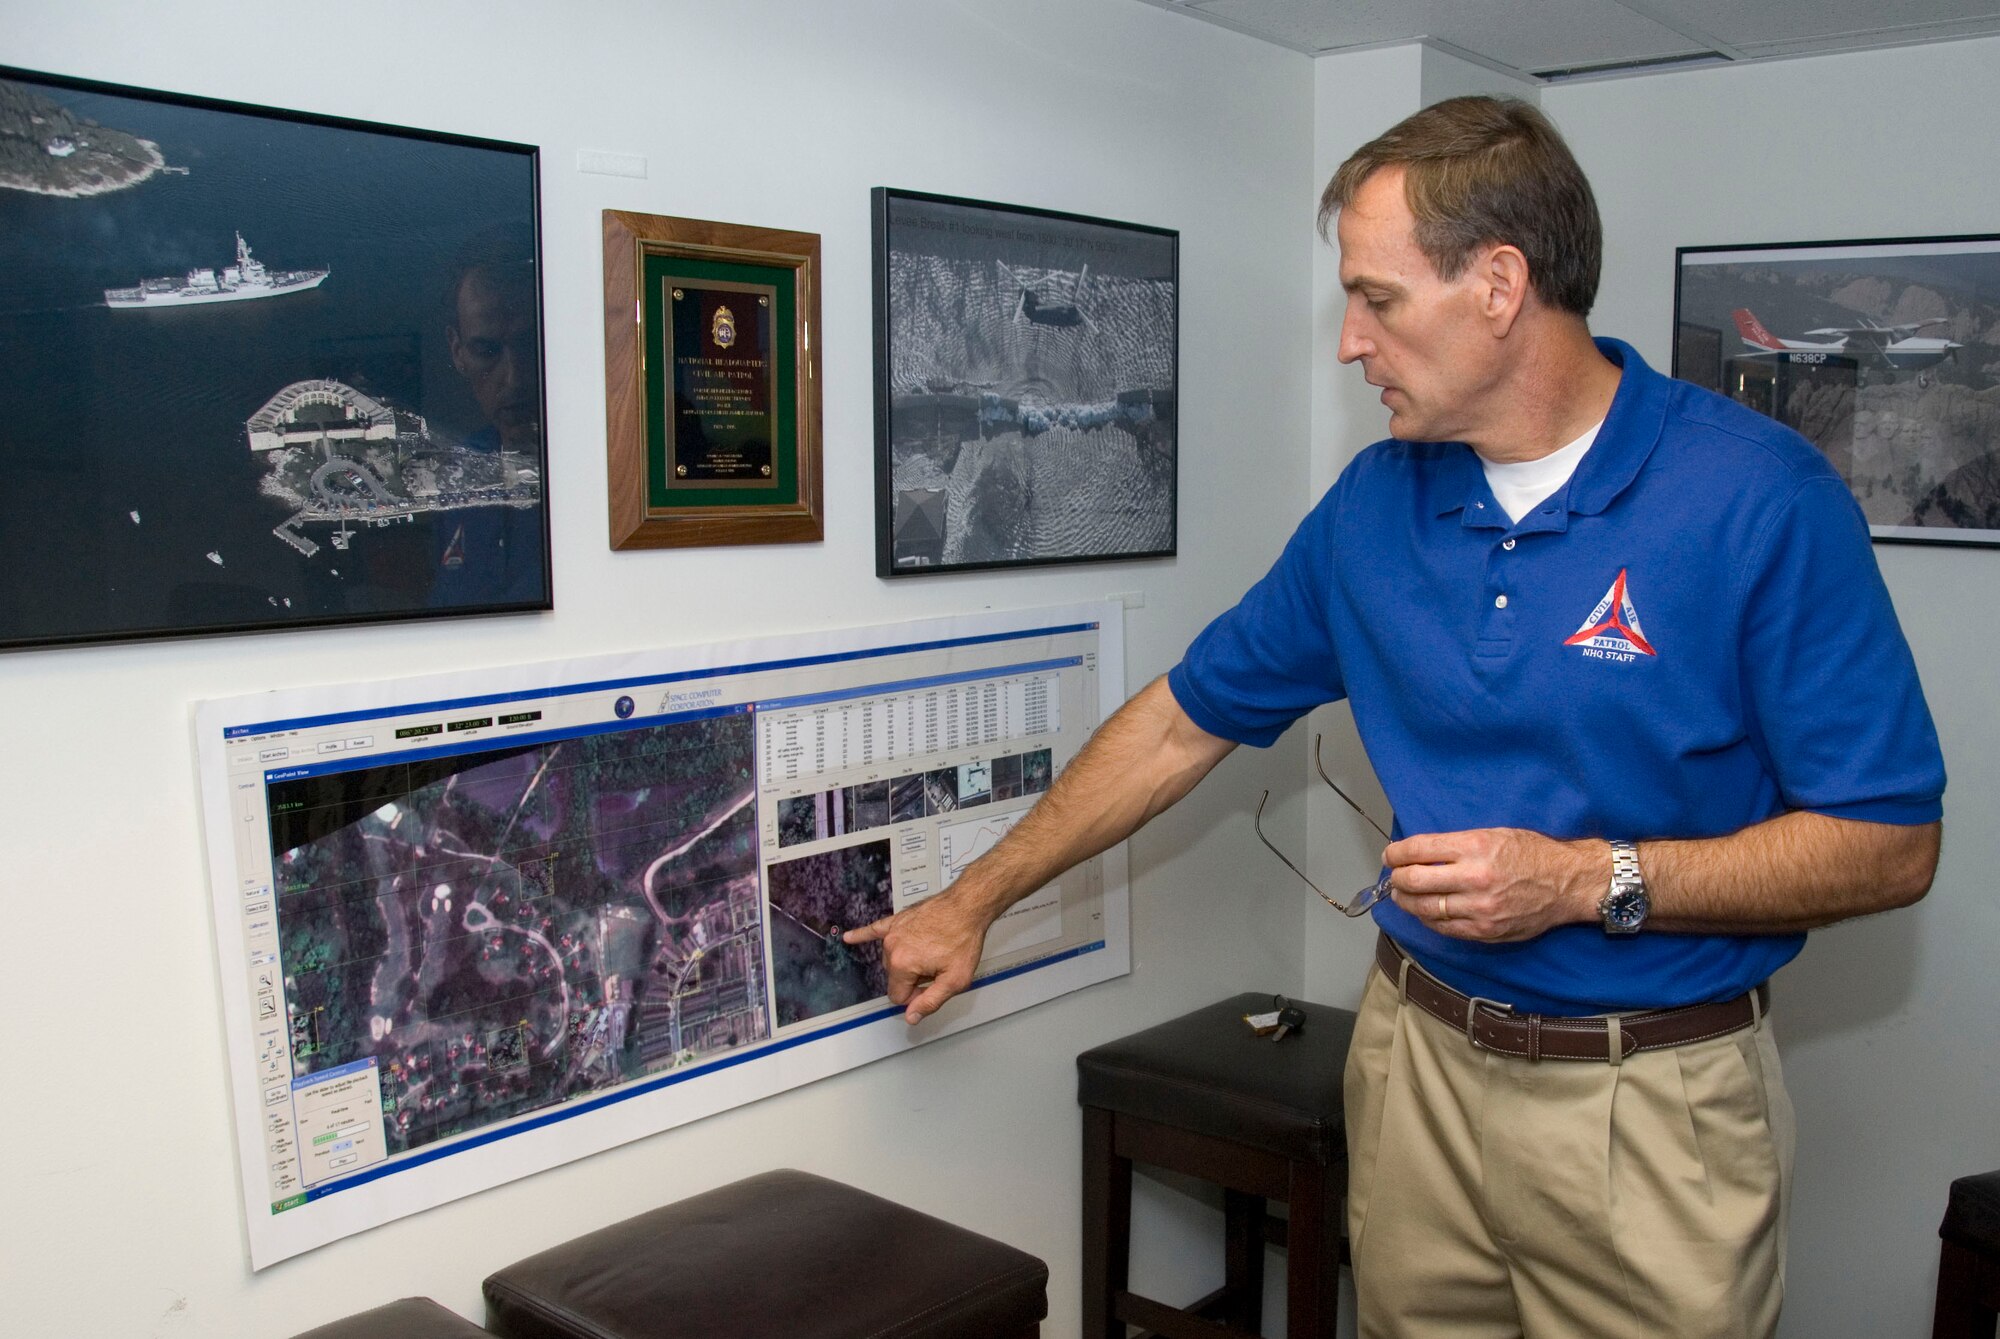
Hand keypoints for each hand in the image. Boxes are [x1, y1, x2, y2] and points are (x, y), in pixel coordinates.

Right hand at [842, 889, 996, 1023]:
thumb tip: (911, 1017)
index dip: (917, 995)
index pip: (898, 996)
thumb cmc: (963, 938)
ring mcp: (893, 932)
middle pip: (895, 977)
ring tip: (931, 951)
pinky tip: (849, 938)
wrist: (968, 905)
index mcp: (903, 965)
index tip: (933, 985)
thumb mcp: (955, 980)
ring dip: (908, 961)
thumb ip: (931, 1001)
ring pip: (892, 959)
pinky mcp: (897, 920)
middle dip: (913, 978)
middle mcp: (892, 947)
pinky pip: (875, 929)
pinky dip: (862, 935)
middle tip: (937, 967)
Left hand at [1384, 828, 1602, 941]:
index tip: (1391, 855)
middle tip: (1395, 876)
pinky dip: (1428, 920)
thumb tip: (1419, 852)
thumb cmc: (1531, 854)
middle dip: (1398, 878)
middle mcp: (1475, 878)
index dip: (1396, 853)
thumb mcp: (1493, 834)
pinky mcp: (1486, 930)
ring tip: (1403, 895)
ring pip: (1425, 908)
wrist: (1567, 883)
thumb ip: (1456, 844)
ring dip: (1407, 901)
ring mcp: (1480, 908)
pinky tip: (1425, 912)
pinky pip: (1444, 928)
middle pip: (1415, 880)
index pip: (1419, 850)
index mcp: (1475, 847)